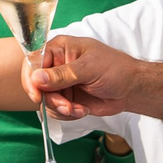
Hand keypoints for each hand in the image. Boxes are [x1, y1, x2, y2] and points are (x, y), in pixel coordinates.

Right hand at [26, 35, 146, 120]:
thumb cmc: (115, 69)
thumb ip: (62, 74)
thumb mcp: (89, 69)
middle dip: (51, 100)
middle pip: (37, 85)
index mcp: (59, 49)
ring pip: (45, 101)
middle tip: (67, 106)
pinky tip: (82, 110)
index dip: (31, 80)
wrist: (131, 89)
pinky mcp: (66, 98)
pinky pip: (55, 110)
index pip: (33, 62)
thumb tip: (36, 78)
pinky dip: (67, 114)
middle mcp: (56, 65)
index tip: (37, 96)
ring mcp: (60, 83)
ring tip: (79, 109)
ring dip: (61, 109)